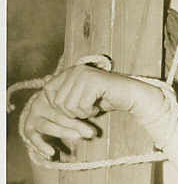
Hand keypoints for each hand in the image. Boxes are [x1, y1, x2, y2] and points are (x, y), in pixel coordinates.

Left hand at [25, 65, 166, 156]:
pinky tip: (98, 107)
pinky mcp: (94, 83)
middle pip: (57, 101)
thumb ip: (65, 95)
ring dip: (81, 113)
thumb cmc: (105, 98)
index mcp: (70, 71)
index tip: (70, 110)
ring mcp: (85, 75)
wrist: (130, 95)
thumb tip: (42, 100)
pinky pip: (82, 106)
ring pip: (69, 105)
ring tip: (91, 108)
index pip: (47, 89)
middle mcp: (75, 70)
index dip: (55, 105)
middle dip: (70, 113)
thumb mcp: (80, 96)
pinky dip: (89, 112)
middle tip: (84, 110)